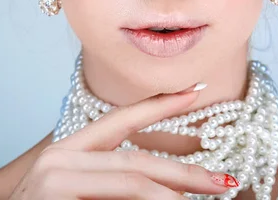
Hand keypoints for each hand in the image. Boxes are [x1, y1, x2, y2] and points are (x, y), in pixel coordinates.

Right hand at [9, 83, 239, 198]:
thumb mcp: (83, 195)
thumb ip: (114, 182)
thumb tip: (171, 190)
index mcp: (68, 152)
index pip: (121, 120)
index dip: (160, 104)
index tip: (197, 88)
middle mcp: (59, 158)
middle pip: (135, 156)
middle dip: (185, 169)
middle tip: (225, 180)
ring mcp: (53, 176)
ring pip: (131, 177)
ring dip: (174, 191)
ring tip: (210, 195)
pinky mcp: (53, 194)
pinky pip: (119, 197)